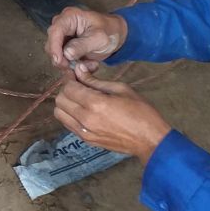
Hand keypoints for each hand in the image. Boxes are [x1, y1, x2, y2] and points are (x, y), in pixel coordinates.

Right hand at [46, 7, 127, 73]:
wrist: (115, 36)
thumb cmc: (109, 31)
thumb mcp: (99, 38)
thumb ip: (82, 46)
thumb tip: (66, 54)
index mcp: (70, 17)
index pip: (55, 31)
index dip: (54, 47)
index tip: (59, 61)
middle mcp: (62, 25)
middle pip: (52, 44)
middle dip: (63, 59)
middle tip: (79, 66)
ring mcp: (62, 37)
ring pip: (56, 54)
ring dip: (71, 64)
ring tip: (90, 65)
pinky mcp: (65, 47)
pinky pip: (64, 60)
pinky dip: (74, 65)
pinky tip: (88, 64)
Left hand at [53, 74, 170, 163]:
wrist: (150, 140)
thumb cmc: (141, 111)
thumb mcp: (121, 89)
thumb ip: (95, 81)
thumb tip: (78, 70)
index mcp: (95, 104)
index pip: (68, 88)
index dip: (71, 79)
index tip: (77, 75)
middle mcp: (85, 119)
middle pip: (60, 100)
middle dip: (67, 90)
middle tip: (79, 86)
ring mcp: (84, 132)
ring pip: (59, 114)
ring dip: (66, 104)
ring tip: (81, 99)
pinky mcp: (87, 140)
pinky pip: (68, 125)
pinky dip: (70, 115)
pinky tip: (84, 111)